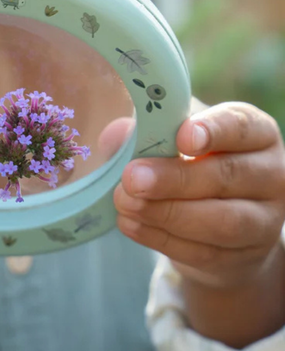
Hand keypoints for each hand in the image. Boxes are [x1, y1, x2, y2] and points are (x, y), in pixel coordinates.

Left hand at [114, 102, 284, 288]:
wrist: (218, 217)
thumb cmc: (193, 160)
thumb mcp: (175, 135)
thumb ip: (146, 130)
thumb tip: (115, 135)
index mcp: (257, 132)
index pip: (241, 126)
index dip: (213, 131)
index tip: (181, 136)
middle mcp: (270, 174)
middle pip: (228, 176)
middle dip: (175, 178)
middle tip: (133, 178)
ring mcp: (263, 220)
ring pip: (221, 221)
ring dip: (167, 213)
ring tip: (125, 202)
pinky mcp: (242, 257)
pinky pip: (203, 251)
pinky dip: (161, 238)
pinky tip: (130, 224)